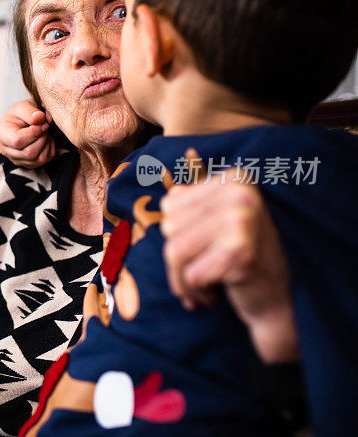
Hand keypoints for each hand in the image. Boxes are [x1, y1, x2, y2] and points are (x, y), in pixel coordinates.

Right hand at [0, 99, 54, 168]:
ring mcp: (18, 160)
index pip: (17, 141)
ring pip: (38, 159)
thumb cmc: (20, 114)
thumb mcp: (22, 106)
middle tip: (45, 125)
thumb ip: (29, 111)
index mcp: (2, 134)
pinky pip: (45, 159)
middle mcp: (7, 150)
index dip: (34, 133)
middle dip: (42, 138)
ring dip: (47, 143)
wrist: (22, 120)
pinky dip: (49, 147)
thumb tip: (39, 118)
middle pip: (29, 153)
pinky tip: (44, 138)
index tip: (43, 123)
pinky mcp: (29, 164)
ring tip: (44, 131)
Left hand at [160, 149, 297, 362]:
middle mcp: (239, 194)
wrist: (278, 299)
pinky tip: (215, 292)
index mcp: (234, 179)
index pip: (170, 205)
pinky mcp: (239, 253)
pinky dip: (195, 291)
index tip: (202, 247)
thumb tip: (188, 150)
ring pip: (174, 252)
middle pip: (170, 227)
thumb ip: (199, 190)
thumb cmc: (242, 255)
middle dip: (179, 258)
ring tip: (206, 282)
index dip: (177, 234)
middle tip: (205, 267)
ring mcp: (241, 222)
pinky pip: (189, 275)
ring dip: (183, 278)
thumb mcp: (220, 216)